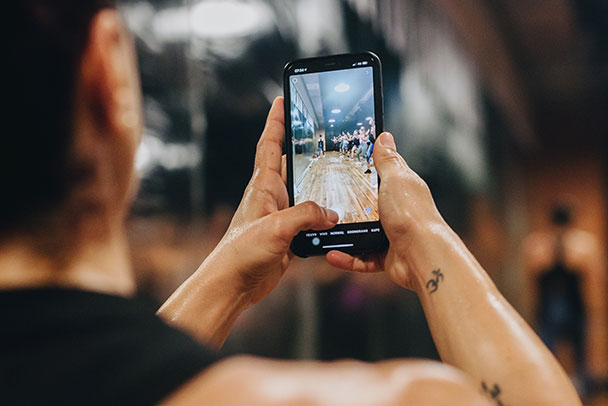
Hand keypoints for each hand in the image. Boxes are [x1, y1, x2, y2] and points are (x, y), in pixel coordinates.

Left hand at [207, 97, 337, 305]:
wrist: (232, 284)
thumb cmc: (241, 252)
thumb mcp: (275, 228)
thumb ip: (306, 216)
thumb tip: (331, 214)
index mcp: (263, 186)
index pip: (269, 144)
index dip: (276, 121)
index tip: (282, 99)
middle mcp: (272, 196)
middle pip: (291, 164)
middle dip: (305, 148)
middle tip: (324, 134)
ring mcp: (280, 216)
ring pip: (304, 192)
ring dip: (319, 184)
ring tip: (340, 173)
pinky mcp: (287, 236)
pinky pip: (309, 219)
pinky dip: (323, 217)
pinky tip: (336, 218)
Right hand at [326, 132, 445, 290]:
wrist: (421, 255)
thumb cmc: (413, 216)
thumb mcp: (396, 178)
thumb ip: (387, 160)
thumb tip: (384, 137)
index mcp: (402, 189)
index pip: (382, 174)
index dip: (365, 168)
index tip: (344, 165)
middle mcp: (398, 211)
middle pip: (369, 204)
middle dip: (350, 205)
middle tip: (328, 200)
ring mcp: (392, 235)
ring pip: (362, 233)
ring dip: (343, 234)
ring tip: (326, 230)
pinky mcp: (386, 256)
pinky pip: (361, 258)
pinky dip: (347, 258)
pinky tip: (334, 254)